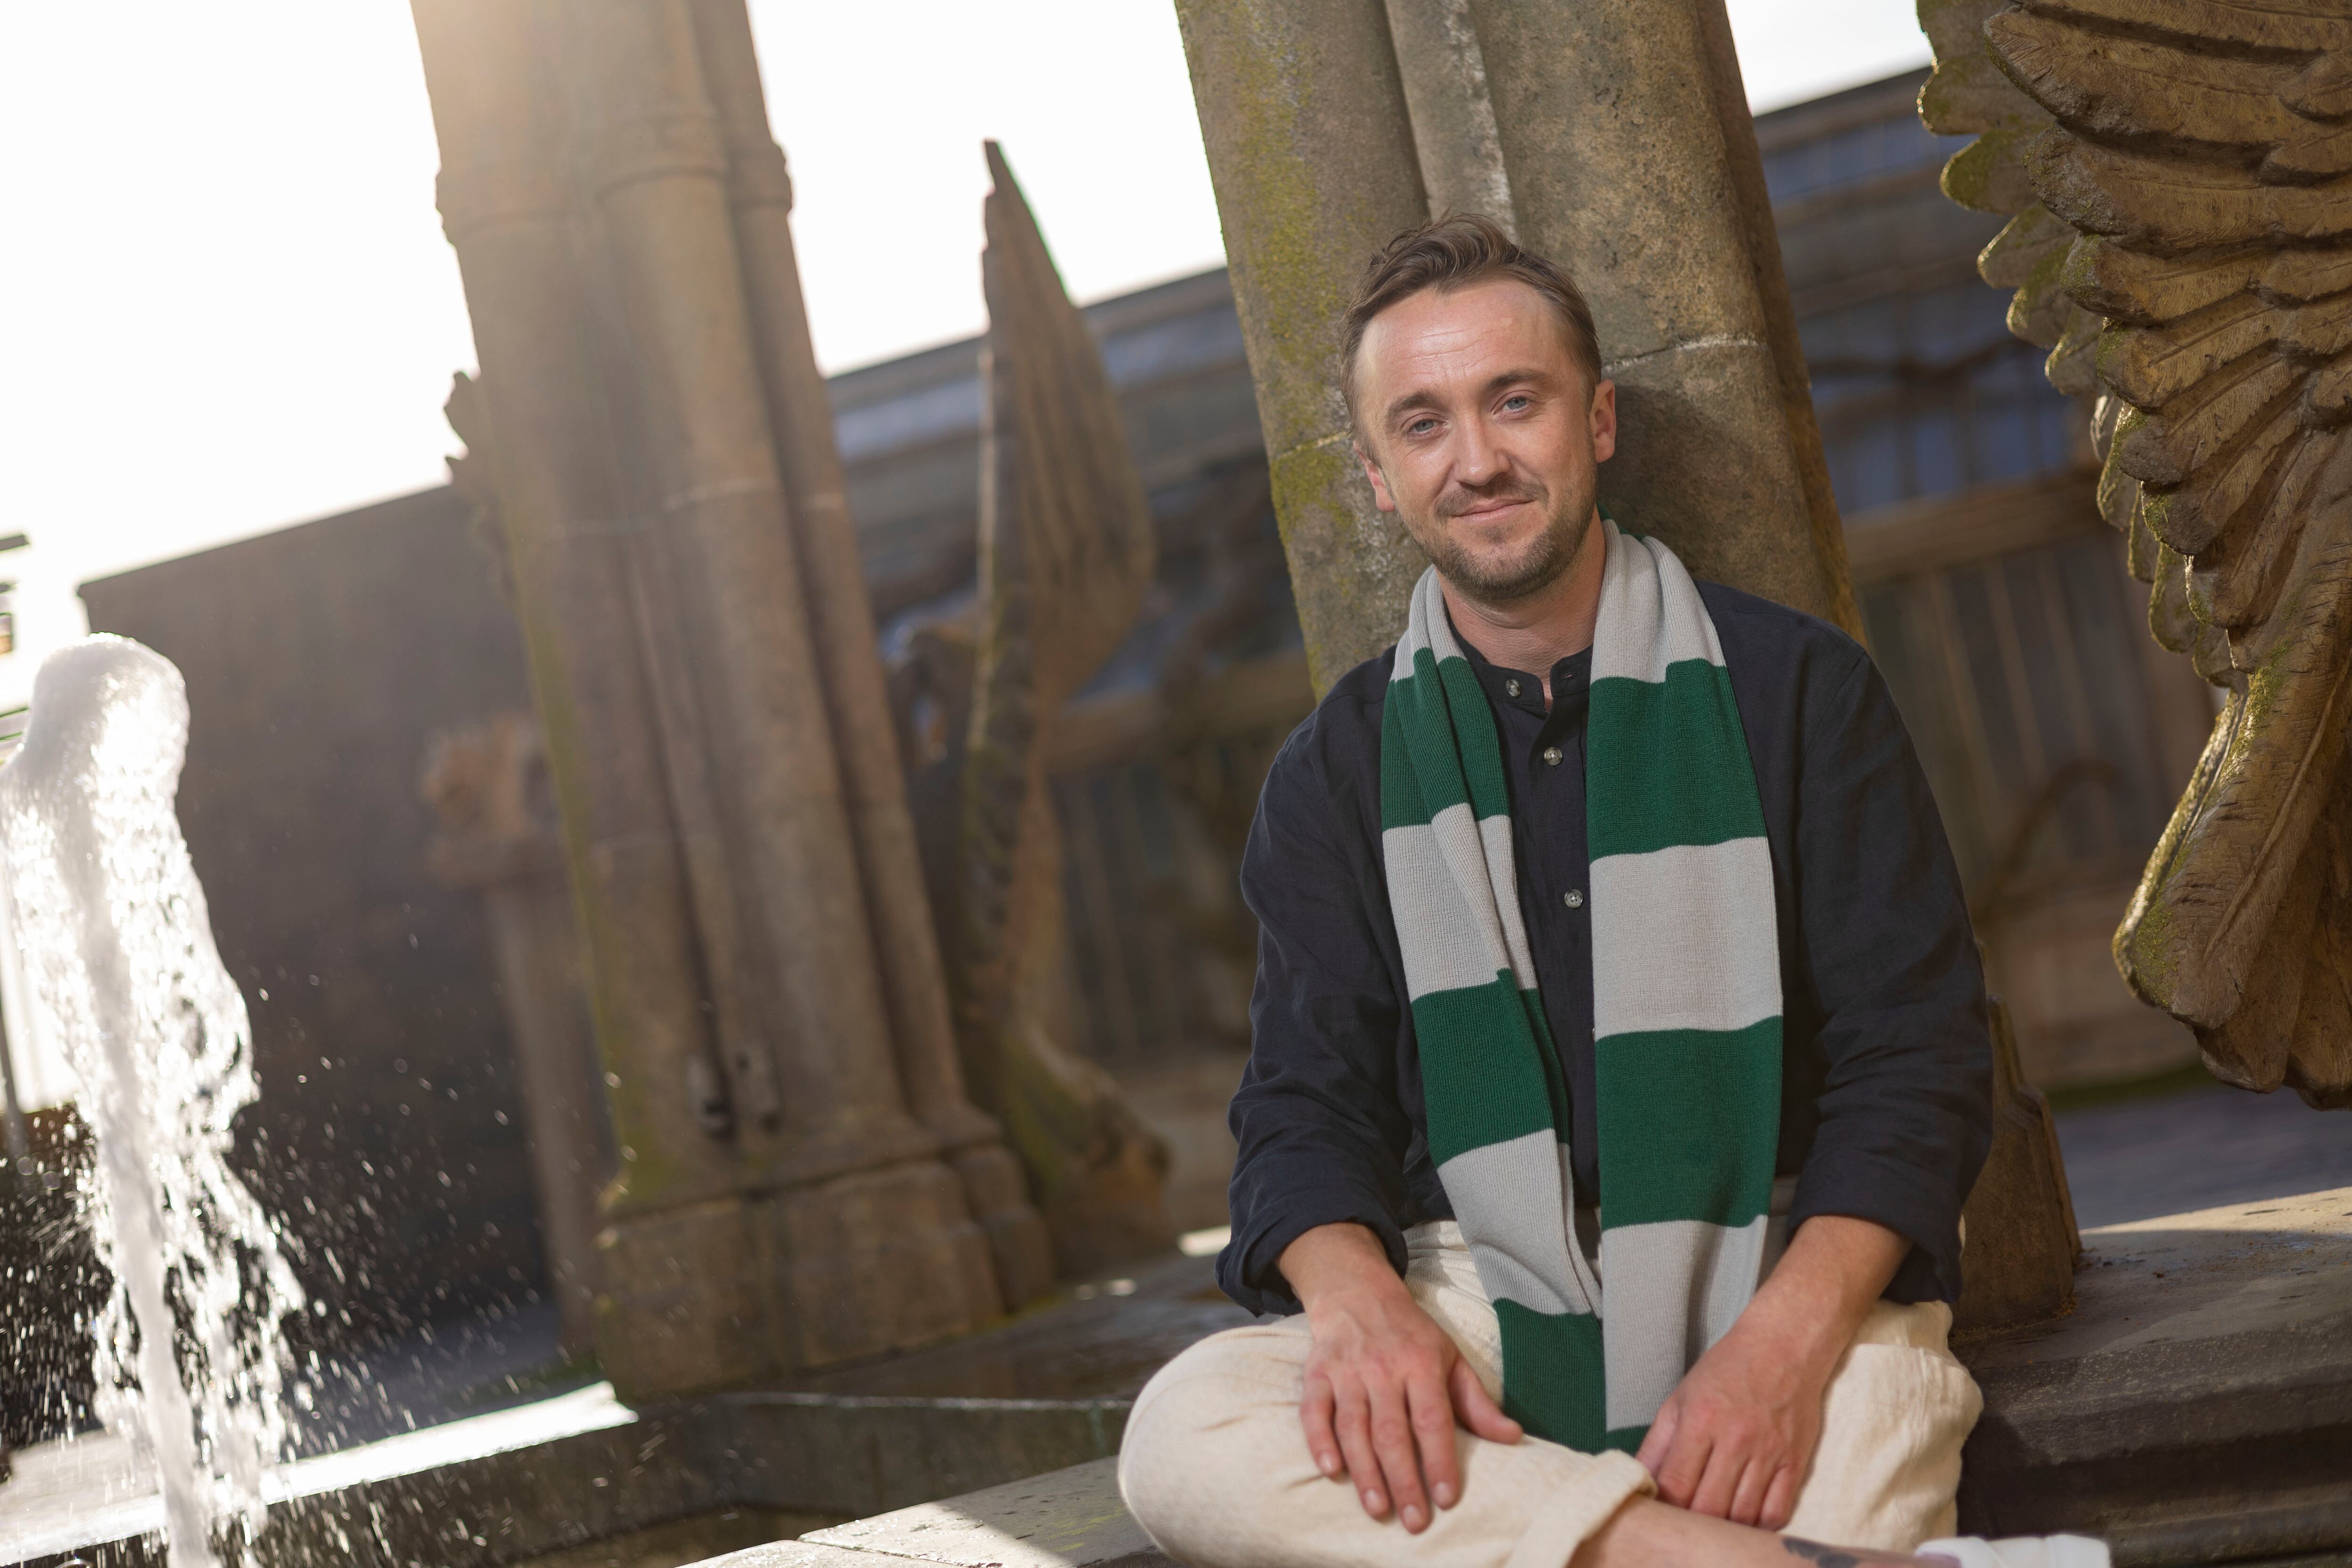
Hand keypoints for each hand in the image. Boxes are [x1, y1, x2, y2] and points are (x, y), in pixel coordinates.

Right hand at [1280, 1223, 1521, 1531]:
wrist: (1357, 1292)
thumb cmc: (1411, 1334)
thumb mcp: (1451, 1358)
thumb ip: (1478, 1402)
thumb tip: (1513, 1437)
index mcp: (1421, 1363)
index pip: (1432, 1419)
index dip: (1440, 1460)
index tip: (1448, 1498)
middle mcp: (1383, 1368)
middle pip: (1392, 1431)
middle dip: (1404, 1480)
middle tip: (1414, 1520)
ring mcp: (1347, 1371)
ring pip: (1354, 1427)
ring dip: (1365, 1471)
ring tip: (1378, 1508)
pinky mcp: (1317, 1374)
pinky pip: (1314, 1411)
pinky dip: (1320, 1441)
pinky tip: (1331, 1470)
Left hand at [1634, 1318, 1826, 1526]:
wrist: (1783, 1346)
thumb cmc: (1727, 1370)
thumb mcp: (1680, 1397)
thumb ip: (1657, 1443)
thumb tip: (1638, 1480)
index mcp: (1700, 1421)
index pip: (1675, 1484)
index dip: (1664, 1506)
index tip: (1660, 1511)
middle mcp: (1736, 1440)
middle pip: (1709, 1507)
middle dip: (1692, 1521)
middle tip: (1685, 1520)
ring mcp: (1769, 1453)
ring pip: (1743, 1516)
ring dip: (1724, 1526)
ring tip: (1712, 1521)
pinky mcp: (1795, 1461)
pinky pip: (1778, 1511)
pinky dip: (1759, 1524)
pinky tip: (1745, 1519)